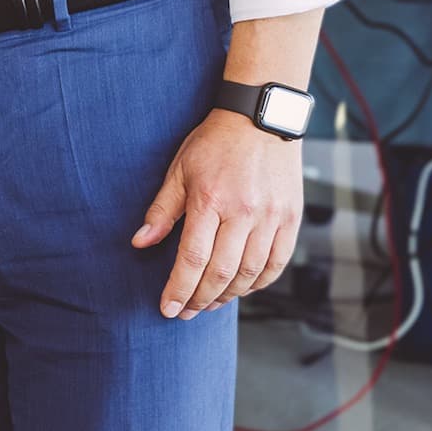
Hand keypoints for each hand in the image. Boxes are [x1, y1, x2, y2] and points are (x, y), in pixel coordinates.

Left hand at [133, 109, 302, 318]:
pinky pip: (276, 264)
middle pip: (221, 272)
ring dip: (228, 295)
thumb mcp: (179, 169)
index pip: (192, 258)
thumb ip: (162, 210)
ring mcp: (271, 218)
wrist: (261, 119)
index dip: (179, 288)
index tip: (168, 308)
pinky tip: (241, 287)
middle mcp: (243, 212)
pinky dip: (258, 282)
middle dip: (200, 298)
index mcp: (210, 200)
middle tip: (186, 311)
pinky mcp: (291, 220)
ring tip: (209, 301)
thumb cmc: (215, 143)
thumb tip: (140, 242)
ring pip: (250, 273)